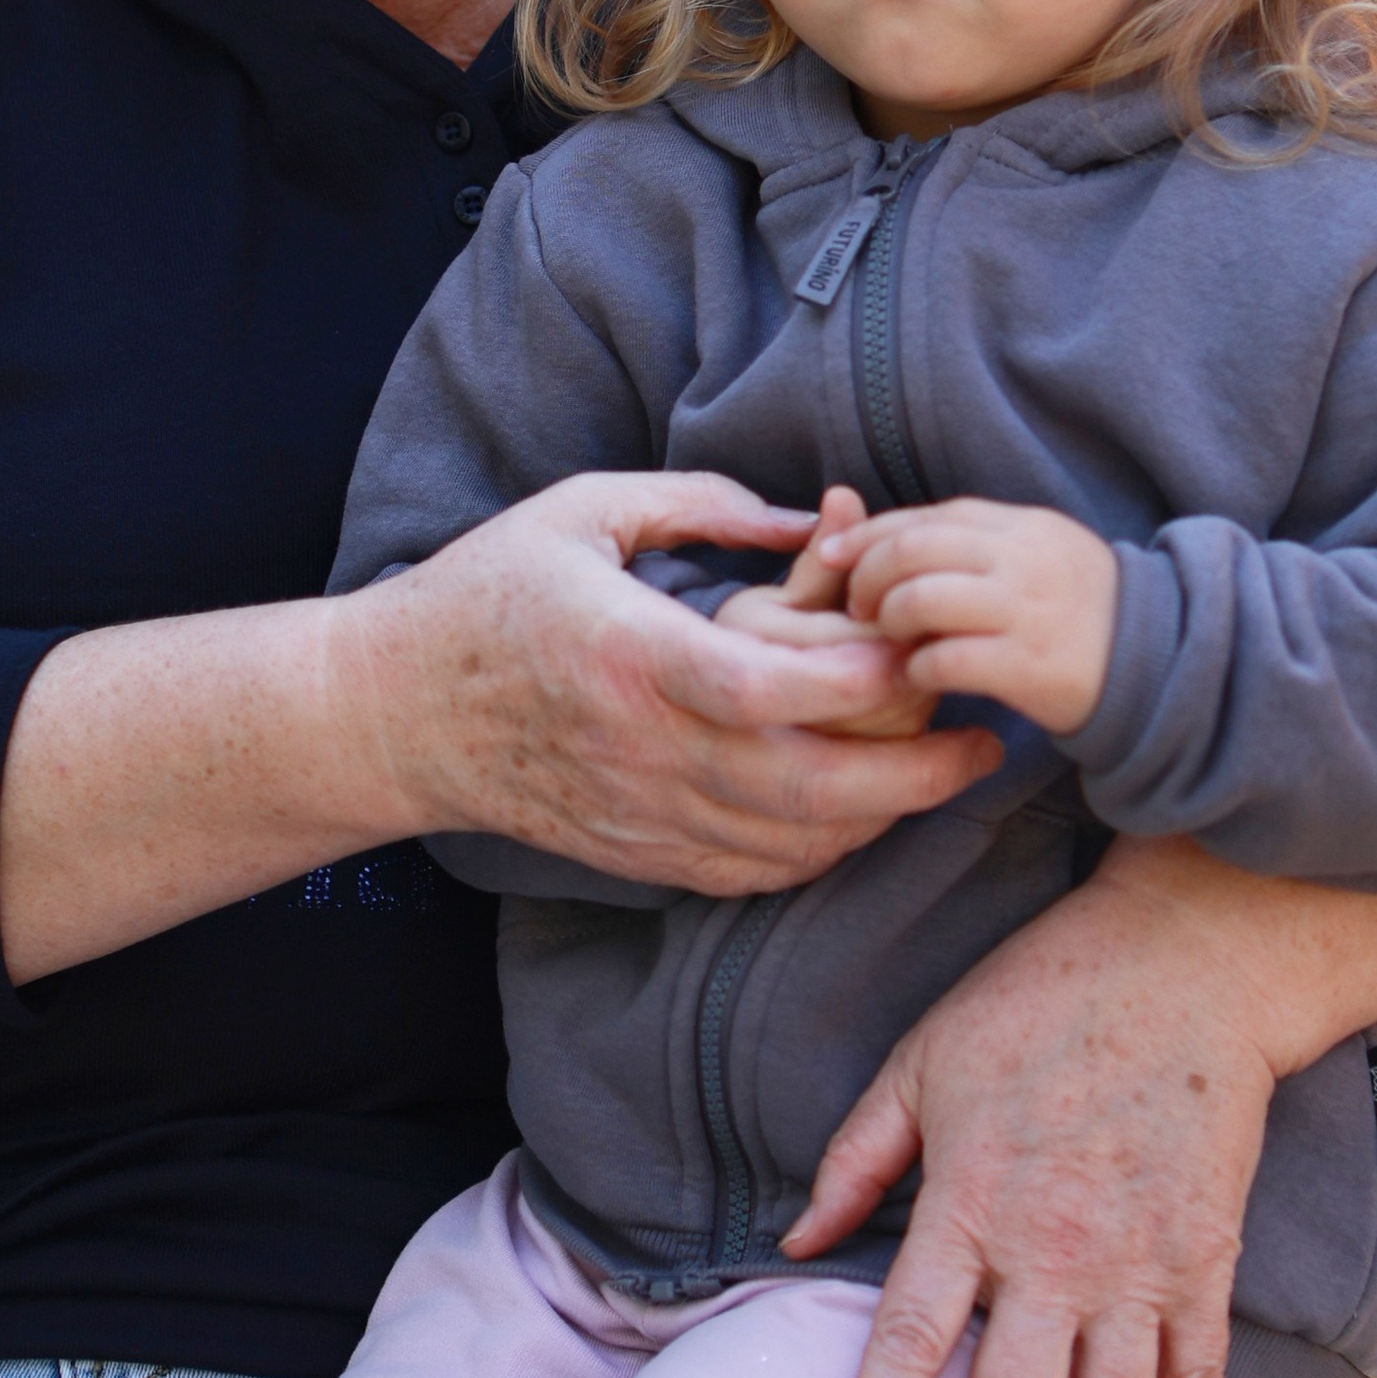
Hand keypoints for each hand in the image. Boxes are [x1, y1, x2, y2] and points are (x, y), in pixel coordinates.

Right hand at [359, 471, 1000, 897]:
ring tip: (940, 775)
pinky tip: (860, 817)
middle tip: (981, 741)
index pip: (765, 688)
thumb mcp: (580, 510)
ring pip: (790, 844)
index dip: (856, 680)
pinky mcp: (636, 853)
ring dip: (880, 818)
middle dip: (912, 775)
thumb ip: (702, 503)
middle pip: (804, 787)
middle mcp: (641, 749)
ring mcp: (639, 814)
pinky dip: (820, 854)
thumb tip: (813, 518)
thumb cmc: (488, 593)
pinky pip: (750, 874)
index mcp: (628, 654)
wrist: (395, 714)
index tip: (919, 652)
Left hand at [780, 837, 1376, 1377]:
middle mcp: (1052, 1253)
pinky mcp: (1204, 1257)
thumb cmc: (1037, 998)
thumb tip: (793, 1241)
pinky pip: (1195, 1371)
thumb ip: (858, 1157)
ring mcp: (1137, 1264)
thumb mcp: (921, 1057)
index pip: (909, 1342)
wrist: (1186, 964)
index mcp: (970, 1204)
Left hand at [822, 496, 1118, 734]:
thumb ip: (976, 542)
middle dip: (866, 578)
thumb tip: (891, 538)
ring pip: (920, 599)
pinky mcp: (1028, 666)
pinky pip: (946, 659)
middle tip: (853, 607)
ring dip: (887, 622)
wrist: (1161, 669)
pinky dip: (917, 668)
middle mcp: (1023, 559)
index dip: (869, 535)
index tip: (833, 557)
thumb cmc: (1083, 615)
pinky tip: (917, 677)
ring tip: (886, 641)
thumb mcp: (1039, 556)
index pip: (926, 517)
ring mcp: (1027, 611)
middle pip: (911, 551)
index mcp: (1022, 526)